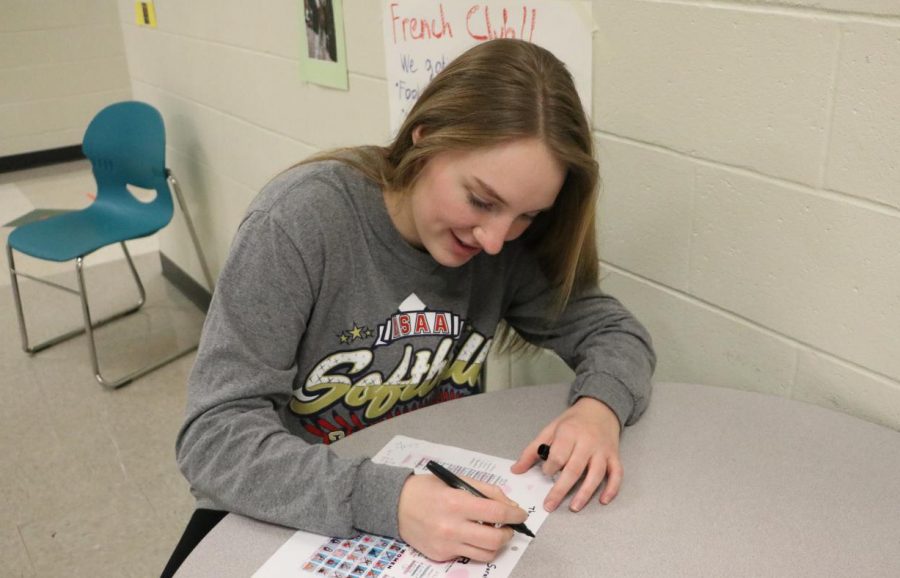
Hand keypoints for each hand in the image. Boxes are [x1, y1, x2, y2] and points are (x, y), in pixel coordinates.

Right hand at [397, 473, 527, 561]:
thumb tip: (509, 506)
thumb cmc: (427, 489)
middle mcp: (452, 527)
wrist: (395, 504)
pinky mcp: (440, 555)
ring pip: (485, 554)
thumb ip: (485, 491)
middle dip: (509, 534)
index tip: (521, 514)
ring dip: (495, 544)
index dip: (515, 515)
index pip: (497, 514)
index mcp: (457, 503)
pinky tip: (469, 535)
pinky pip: (467, 556)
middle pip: (495, 540)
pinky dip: (474, 547)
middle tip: (508, 527)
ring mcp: (446, 544)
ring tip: (492, 533)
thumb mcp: (456, 480)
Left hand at [511, 397, 621, 511]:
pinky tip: (603, 501)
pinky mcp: (614, 456)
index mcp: (569, 433)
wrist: (600, 409)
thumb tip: (516, 470)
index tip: (545, 473)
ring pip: (596, 474)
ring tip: (574, 507)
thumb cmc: (572, 422)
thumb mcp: (550, 429)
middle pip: (575, 469)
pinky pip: (616, 474)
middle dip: (561, 489)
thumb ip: (532, 450)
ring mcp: (602, 450)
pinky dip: (612, 488)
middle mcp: (587, 442)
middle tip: (550, 505)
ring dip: (585, 493)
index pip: (558, 455)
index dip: (549, 468)